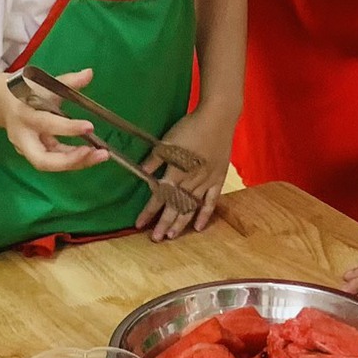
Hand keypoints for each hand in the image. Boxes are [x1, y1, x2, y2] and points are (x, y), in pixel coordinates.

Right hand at [2, 66, 108, 173]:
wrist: (2, 102)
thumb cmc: (25, 91)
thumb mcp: (43, 84)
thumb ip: (68, 81)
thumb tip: (89, 73)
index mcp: (24, 114)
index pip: (46, 123)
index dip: (68, 128)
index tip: (89, 126)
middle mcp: (23, 137)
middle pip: (42, 160)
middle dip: (70, 160)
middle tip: (96, 154)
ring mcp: (26, 150)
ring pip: (49, 164)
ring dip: (76, 163)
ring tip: (100, 156)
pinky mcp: (33, 155)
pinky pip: (53, 162)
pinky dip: (72, 160)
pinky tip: (90, 155)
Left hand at [138, 105, 234, 240]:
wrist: (217, 119)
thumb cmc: (190, 127)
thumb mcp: (168, 140)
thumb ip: (155, 158)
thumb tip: (142, 172)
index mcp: (176, 170)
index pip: (159, 195)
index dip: (149, 211)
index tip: (139, 224)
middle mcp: (190, 180)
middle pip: (175, 205)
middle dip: (164, 223)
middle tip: (155, 238)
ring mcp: (206, 181)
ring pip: (191, 206)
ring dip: (181, 222)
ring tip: (171, 235)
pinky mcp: (218, 179)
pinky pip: (211, 201)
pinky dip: (204, 214)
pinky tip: (198, 227)